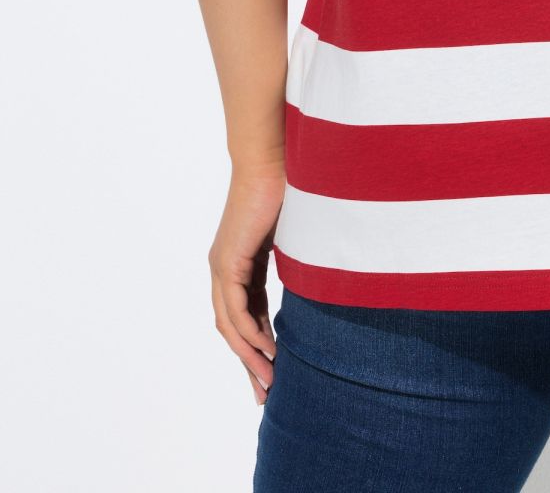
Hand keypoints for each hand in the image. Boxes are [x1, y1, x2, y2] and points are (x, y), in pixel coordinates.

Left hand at [209, 160, 285, 406]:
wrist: (272, 156)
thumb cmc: (290, 186)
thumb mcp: (296, 235)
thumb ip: (299, 259)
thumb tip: (325, 275)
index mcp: (240, 262)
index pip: (246, 315)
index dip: (258, 345)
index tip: (274, 371)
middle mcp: (225, 268)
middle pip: (233, 329)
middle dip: (249, 363)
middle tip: (265, 394)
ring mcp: (223, 266)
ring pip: (230, 326)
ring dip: (249, 357)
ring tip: (269, 382)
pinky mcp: (227, 262)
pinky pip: (236, 311)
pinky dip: (249, 335)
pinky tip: (267, 353)